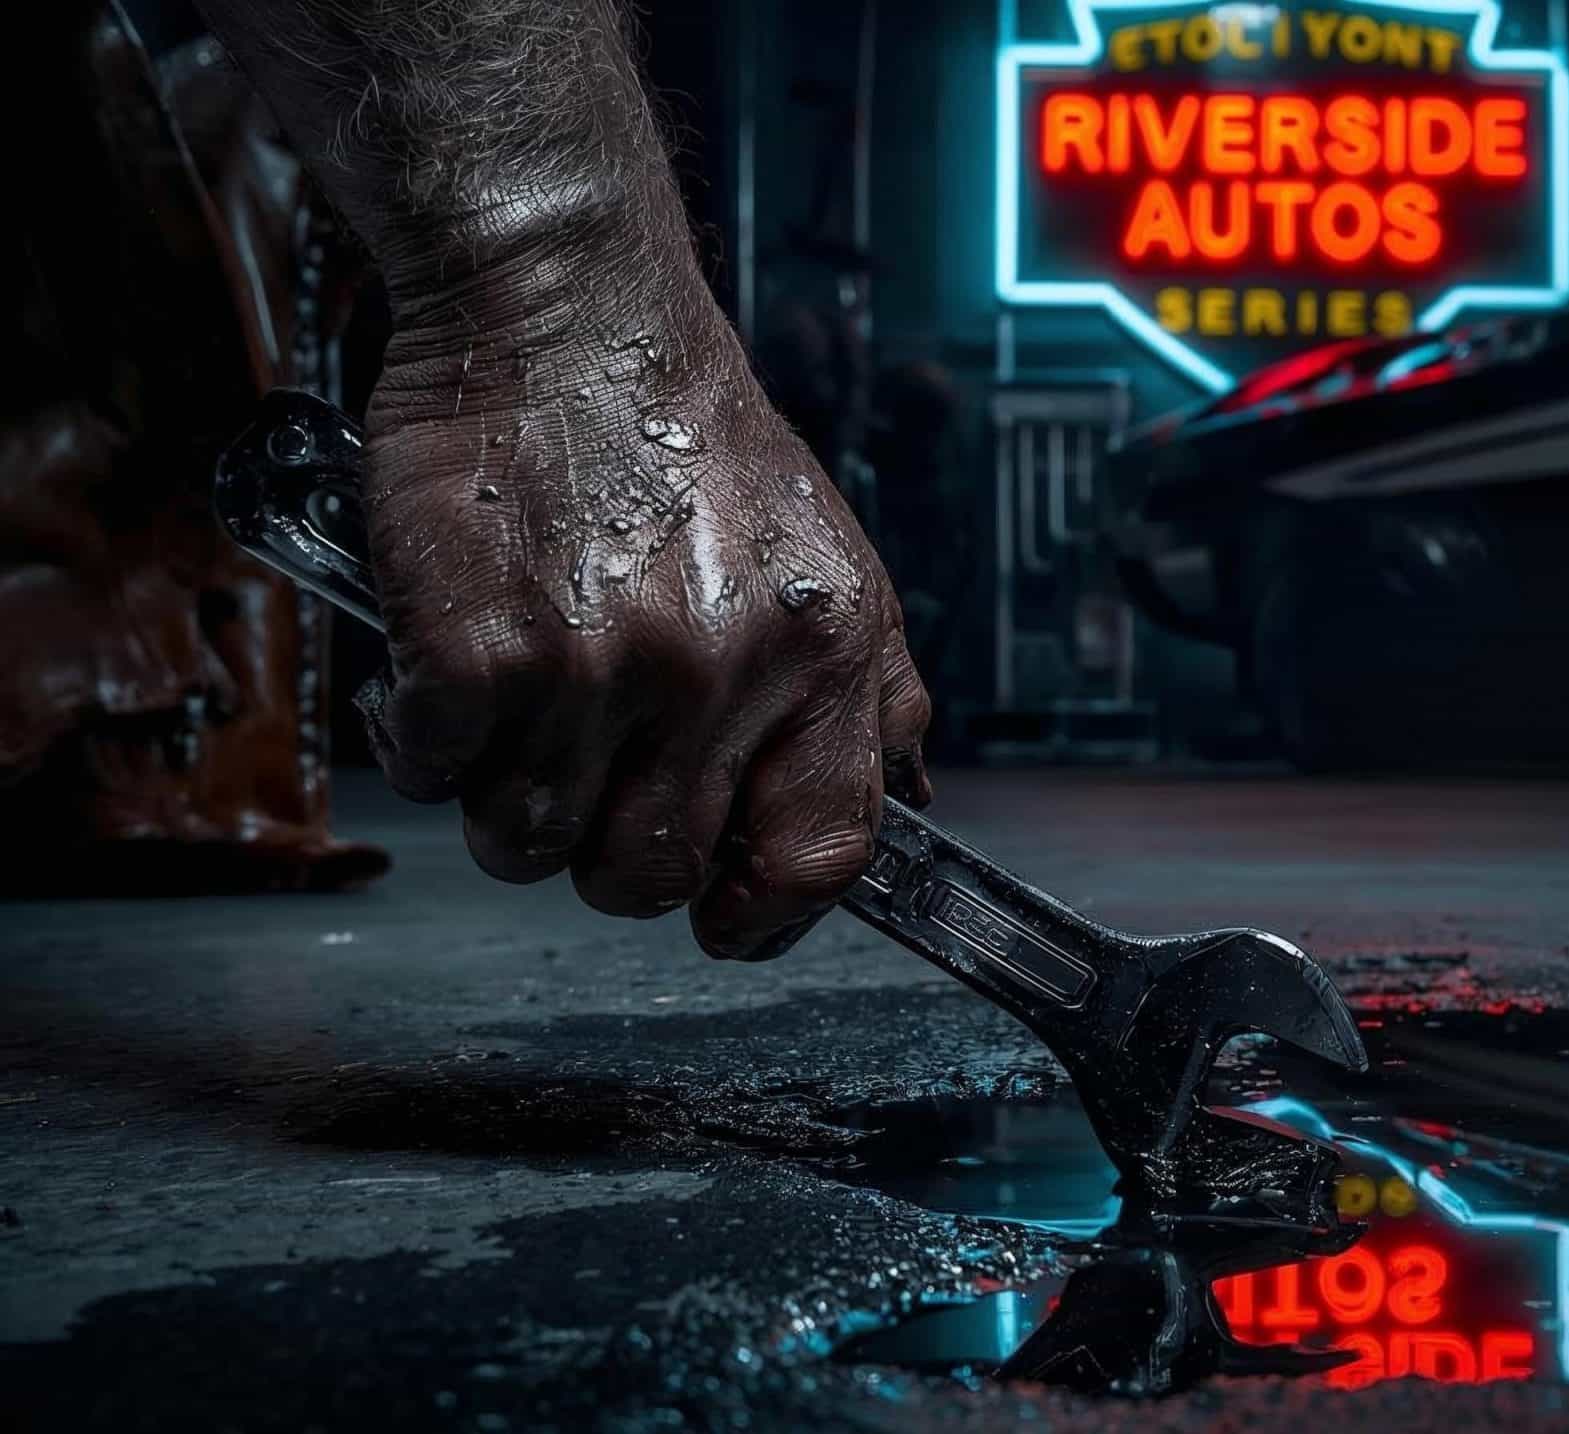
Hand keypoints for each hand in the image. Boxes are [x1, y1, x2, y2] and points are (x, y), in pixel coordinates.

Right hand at [355, 246, 929, 958]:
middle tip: (596, 774)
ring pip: (530, 845)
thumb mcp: (834, 563)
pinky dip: (430, 743)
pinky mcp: (475, 650)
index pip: (823, 851)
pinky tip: (456, 670)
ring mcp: (594, 666)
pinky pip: (437, 778)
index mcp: (819, 655)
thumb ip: (873, 695)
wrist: (567, 317)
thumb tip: (902, 808)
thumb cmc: (693, 443)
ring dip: (513, 800)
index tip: (727, 915)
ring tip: (526, 710)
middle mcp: (716, 669)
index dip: (768, 912)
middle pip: (650, 875)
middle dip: (612, 851)